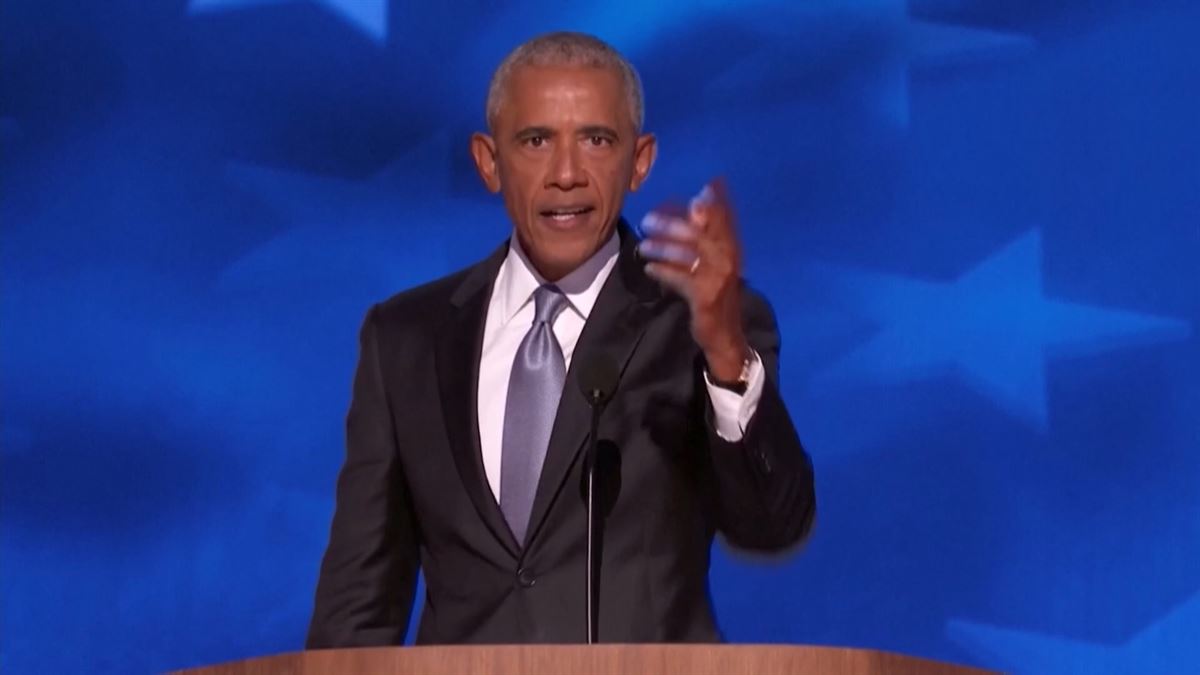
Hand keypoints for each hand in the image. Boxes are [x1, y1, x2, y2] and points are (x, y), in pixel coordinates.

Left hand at [638, 178, 749, 382]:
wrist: (726, 336)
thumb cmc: (715, 294)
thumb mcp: (714, 263)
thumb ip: (707, 235)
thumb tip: (697, 203)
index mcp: (732, 248)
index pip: (722, 217)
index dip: (706, 202)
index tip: (682, 194)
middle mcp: (729, 260)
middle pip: (700, 233)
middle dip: (672, 224)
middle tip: (648, 220)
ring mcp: (718, 279)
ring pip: (688, 254)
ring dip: (663, 247)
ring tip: (643, 247)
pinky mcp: (706, 298)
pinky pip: (682, 279)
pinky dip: (664, 272)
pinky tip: (649, 269)